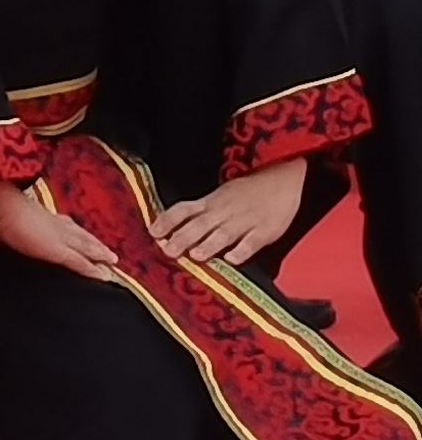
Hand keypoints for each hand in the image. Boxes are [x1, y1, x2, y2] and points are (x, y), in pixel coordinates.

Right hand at [0, 176, 122, 281]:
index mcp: (35, 218)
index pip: (57, 224)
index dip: (69, 229)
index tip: (77, 233)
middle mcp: (52, 225)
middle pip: (78, 235)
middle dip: (93, 243)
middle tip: (108, 252)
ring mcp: (59, 237)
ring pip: (86, 247)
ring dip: (101, 254)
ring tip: (114, 261)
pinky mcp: (60, 250)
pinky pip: (82, 263)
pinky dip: (94, 270)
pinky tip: (106, 276)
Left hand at [151, 158, 308, 269]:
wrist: (286, 180)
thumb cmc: (248, 190)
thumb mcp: (221, 194)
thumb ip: (201, 211)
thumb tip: (173, 229)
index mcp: (211, 201)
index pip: (184, 209)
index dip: (167, 220)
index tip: (153, 233)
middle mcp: (224, 211)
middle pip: (200, 225)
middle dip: (183, 237)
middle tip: (168, 251)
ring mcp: (245, 221)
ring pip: (224, 234)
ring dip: (209, 245)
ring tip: (196, 256)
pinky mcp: (265, 231)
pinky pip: (252, 242)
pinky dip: (242, 251)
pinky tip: (232, 259)